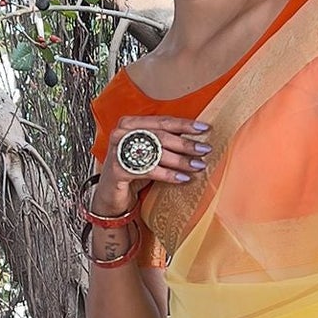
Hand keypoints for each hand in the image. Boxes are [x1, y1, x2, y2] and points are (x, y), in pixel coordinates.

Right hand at [95, 114, 210, 214]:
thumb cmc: (133, 171)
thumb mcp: (148, 152)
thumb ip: (164, 142)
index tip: (204, 128)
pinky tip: (183, 178)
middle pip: (160, 136)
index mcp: (130, 123)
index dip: (185, 124)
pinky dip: (168, 174)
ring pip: (156, 152)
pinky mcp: (118, 169)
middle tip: (205, 149)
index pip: (162, 121)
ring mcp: (118, 150)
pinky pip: (149, 170)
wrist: (112, 195)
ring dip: (181, 160)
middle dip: (186, 143)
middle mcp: (121, 133)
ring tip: (198, 165)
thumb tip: (195, 137)